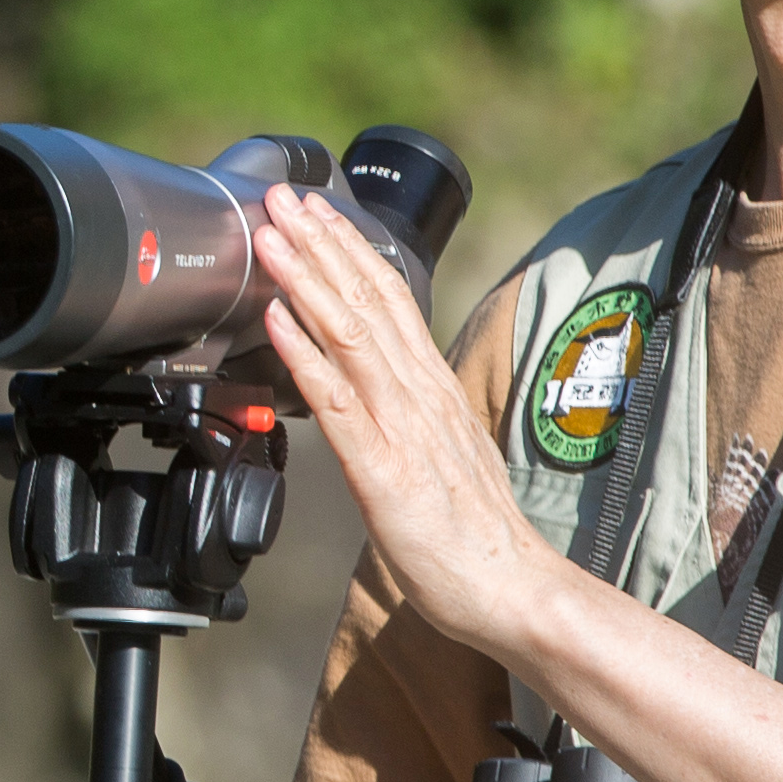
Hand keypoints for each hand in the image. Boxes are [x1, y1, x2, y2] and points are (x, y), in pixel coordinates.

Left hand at [253, 183, 564, 664]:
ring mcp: (402, 427)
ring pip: (350, 335)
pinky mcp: (383, 470)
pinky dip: (304, 355)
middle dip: (320, 241)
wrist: (510, 588)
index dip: (348, 248)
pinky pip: (338, 402)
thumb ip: (406, 411)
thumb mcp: (438, 451)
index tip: (315, 209)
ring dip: (306, 279)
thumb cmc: (471, 532)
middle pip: (367, 299)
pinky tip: (277, 322)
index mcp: (431, 386)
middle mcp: (419, 394)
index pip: (389, 298)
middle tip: (280, 193)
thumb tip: (372, 385)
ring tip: (272, 235)